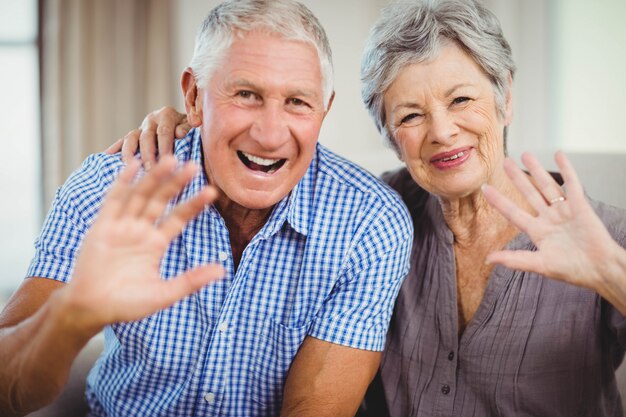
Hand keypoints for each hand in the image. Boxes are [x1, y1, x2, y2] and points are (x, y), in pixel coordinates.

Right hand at [64, 156, 223, 332]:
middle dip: (176, 183)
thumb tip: (222, 271)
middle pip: (161, 200)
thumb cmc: (127, 304)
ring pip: (141, 196)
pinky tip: (134, 165)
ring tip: (170, 160)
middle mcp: (140, 230)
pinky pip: (114, 200)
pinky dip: (123, 182)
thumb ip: (191, 280)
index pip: (179, 217)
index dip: (193, 204)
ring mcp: (121, 226)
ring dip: (154, 178)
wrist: (91, 309)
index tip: (211, 192)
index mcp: (156, 243)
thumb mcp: (164, 293)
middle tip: (193, 166)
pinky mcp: (102, 226)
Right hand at [105, 106, 189, 167]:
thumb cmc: (190, 129)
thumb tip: (181, 133)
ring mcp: (140, 127)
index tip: (167, 163)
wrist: (183, 123)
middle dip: (148, 155)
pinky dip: (114, 148)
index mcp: (166, 114)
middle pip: (146, 137)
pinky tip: (106, 157)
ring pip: (131, 139)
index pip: (164, 132)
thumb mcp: (192, 125)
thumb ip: (188, 128)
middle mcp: (151, 119)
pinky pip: (121, 141)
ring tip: (130, 168)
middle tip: (149, 170)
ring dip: (130, 154)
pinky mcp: (133, 135)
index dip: (165, 147)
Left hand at [482, 152, 622, 292]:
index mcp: (538, 232)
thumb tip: (489, 259)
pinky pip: (572, 184)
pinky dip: (566, 169)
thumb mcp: (540, 265)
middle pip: (529, 193)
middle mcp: (549, 218)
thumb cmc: (574, 270)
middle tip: (505, 162)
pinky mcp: (580, 205)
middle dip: (517, 178)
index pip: (513, 212)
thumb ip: (515, 260)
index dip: (499, 201)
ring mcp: (564, 211)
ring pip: (547, 186)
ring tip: (526, 155)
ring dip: (537, 170)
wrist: (601, 269)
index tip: (485, 188)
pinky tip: (559, 155)